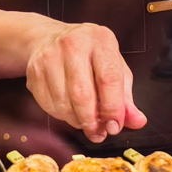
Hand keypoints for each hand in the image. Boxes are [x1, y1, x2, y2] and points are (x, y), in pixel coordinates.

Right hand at [26, 22, 146, 142]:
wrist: (49, 38)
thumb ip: (126, 97)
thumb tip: (138, 121)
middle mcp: (73, 44)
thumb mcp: (113, 67)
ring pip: (64, 103)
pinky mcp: (34, 71)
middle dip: (92, 121)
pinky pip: (49, 105)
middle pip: (82, 94)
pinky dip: (62, 116)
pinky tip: (70, 111)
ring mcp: (50, 56)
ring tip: (86, 122)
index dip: (113, 108)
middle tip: (98, 132)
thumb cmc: (88, 54)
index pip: (108, 78)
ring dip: (77, 121)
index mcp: (100, 39)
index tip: (115, 126)